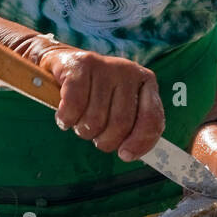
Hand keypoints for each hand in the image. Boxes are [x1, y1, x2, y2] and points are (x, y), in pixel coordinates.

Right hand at [8, 35, 164, 161]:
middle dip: (104, 140)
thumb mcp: (119, 105)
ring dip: (82, 129)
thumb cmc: (94, 92)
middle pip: (120, 123)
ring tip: (79, 121)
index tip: (124, 154)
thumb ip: (132, 126)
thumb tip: (129, 154)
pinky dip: (67, 118)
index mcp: (145, 81)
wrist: (64, 62)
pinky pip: (74, 106)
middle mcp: (128, 71)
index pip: (152, 119)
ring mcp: (105, 65)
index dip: (139, 142)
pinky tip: (65, 117)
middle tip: (94, 135)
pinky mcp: (81, 64)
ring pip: (94, 119)